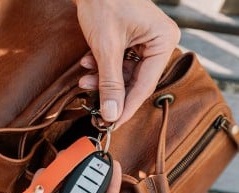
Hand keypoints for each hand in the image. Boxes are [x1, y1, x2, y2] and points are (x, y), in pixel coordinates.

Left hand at [73, 0, 179, 126]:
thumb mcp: (106, 47)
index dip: (127, 107)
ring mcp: (144, 44)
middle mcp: (157, 44)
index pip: (145, 85)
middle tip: (98, 110)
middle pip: (135, 82)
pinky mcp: (131, 43)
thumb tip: (112, 114)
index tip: (113, 124)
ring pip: (124, 76)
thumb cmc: (104, 0)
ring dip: (102, 80)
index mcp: (163, 41)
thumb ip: (110, 83)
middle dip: (111, 92)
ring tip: (85, 79)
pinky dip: (101, 68)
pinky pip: (118, 65)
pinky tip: (87, 64)